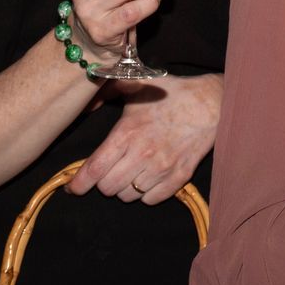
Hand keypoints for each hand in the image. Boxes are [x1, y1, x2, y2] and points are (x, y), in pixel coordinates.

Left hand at [71, 73, 222, 203]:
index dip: (79, 183)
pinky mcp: (180, 176)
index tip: (73, 188)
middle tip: (109, 171)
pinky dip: (145, 194)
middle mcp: (143, 154)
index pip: (94, 168)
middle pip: (108, 188)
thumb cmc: (171, 93)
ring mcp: (162, 167)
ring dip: (124, 188)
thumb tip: (86, 97)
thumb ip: (108, 89)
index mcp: (128, 132)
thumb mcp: (137, 84)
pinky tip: (147, 178)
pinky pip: (151, 200)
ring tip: (130, 173)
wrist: (211, 103)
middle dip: (103, 182)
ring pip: (128, 196)